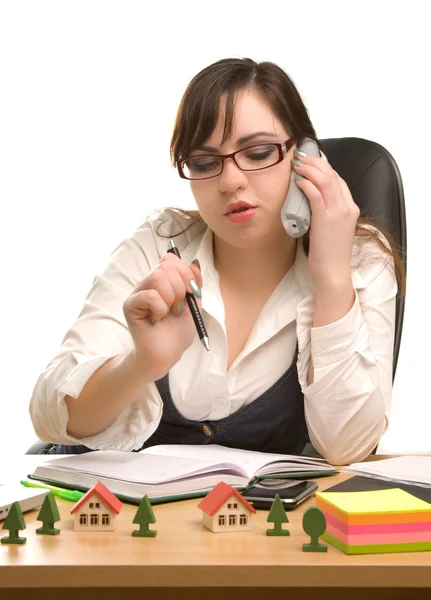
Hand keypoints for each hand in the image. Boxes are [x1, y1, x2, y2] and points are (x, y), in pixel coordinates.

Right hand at [123, 253, 202, 380]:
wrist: (167, 354)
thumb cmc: (177, 332)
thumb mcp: (194, 304)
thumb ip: (194, 283)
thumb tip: (194, 263)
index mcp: (162, 281)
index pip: (170, 260)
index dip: (185, 273)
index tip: (190, 293)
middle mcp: (148, 283)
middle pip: (165, 266)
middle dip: (180, 288)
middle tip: (177, 308)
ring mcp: (138, 293)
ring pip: (157, 276)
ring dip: (170, 297)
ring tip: (168, 313)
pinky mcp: (130, 305)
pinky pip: (150, 295)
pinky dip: (160, 308)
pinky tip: (157, 319)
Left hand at [293, 152, 359, 284]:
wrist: (333, 271)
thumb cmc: (329, 253)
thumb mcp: (332, 228)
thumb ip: (326, 213)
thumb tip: (310, 200)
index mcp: (351, 208)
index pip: (339, 180)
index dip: (324, 168)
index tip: (310, 163)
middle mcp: (347, 207)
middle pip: (333, 175)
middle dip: (316, 162)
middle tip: (301, 157)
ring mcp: (338, 212)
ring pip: (326, 180)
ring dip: (310, 169)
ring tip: (298, 164)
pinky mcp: (327, 219)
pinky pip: (317, 194)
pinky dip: (307, 184)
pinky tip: (298, 181)